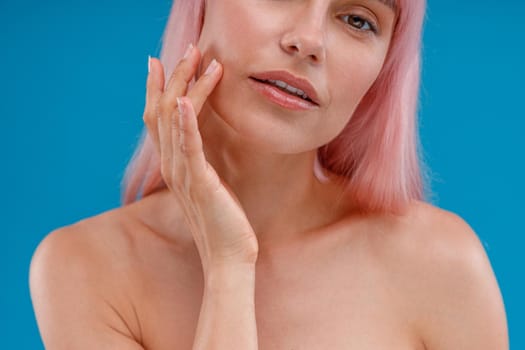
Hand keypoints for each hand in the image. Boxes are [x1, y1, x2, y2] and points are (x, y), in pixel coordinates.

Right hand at [143, 45, 258, 271]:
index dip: (158, 88)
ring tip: (197, 58)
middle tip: (188, 48)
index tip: (161, 62)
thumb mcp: (208, 184)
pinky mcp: (200, 183)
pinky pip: (189, 147)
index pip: (159, 118)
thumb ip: (198, 162)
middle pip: (163, 111)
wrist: (228, 256)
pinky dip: (185, 122)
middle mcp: (172, 166)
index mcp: (174, 165)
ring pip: (174, 121)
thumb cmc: (222, 220)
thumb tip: (199, 142)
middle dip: (175, 76)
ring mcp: (183, 174)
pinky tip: (186, 99)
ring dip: (185, 86)